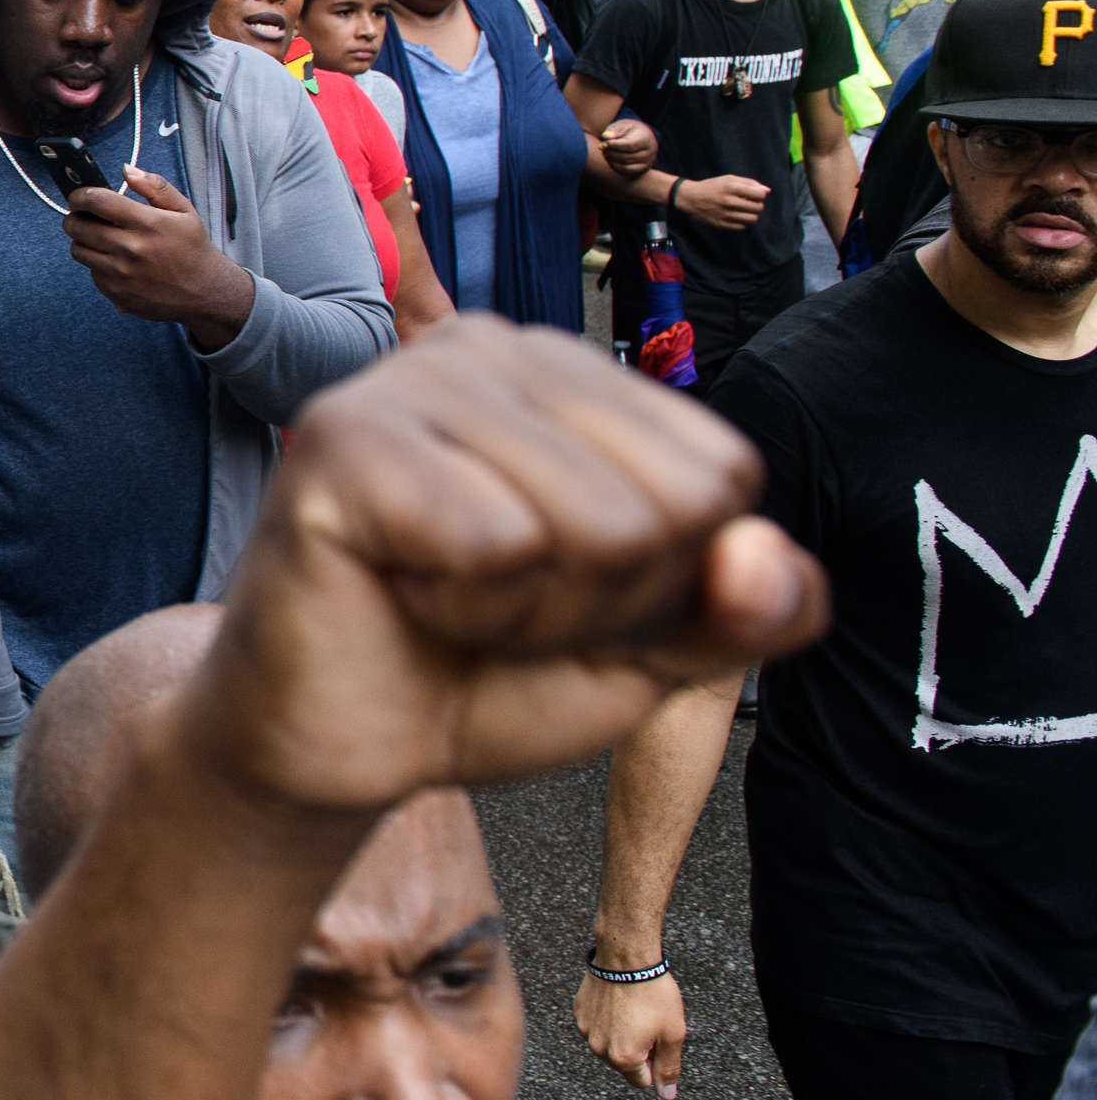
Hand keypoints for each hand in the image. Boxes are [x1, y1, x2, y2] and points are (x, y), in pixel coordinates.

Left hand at [63, 168, 254, 341]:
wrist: (205, 293)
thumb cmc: (193, 248)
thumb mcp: (183, 210)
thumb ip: (154, 186)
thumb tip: (126, 169)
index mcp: (146, 224)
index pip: (97, 201)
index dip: (80, 195)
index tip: (78, 196)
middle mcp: (130, 249)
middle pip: (78, 227)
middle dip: (74, 217)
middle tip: (81, 216)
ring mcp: (121, 275)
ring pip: (78, 251)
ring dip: (83, 241)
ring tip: (99, 238)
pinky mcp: (117, 294)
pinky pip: (92, 273)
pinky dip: (97, 265)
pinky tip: (116, 262)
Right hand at [191, 318, 822, 822]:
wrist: (333, 751)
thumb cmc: (478, 676)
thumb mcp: (650, 655)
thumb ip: (744, 612)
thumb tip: (766, 555)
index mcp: (567, 373)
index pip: (721, 476)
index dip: (663, 581)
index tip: (558, 594)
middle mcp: (489, 348)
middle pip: (667, 506)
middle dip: (598, 603)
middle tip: (495, 609)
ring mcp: (407, 380)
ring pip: (594, 527)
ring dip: (528, 614)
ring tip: (445, 602)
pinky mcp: (341, 440)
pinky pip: (498, 543)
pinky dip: (464, 608)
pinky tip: (398, 594)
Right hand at [573, 967, 688, 1099]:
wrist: (626, 958)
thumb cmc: (653, 995)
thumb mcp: (673, 1034)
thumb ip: (669, 1068)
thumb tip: (666, 1094)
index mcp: (623, 1058)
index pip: (643, 1080)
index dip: (656, 1062)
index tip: (660, 1039)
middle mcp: (599, 1049)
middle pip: (624, 1064)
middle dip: (638, 1050)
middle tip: (649, 1022)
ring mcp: (586, 1030)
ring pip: (609, 1045)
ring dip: (622, 1035)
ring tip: (633, 1009)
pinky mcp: (580, 1012)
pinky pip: (597, 1026)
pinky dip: (608, 1019)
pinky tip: (619, 1001)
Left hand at [600, 117, 658, 178]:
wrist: (641, 136)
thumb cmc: (628, 129)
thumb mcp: (621, 125)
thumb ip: (613, 130)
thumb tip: (606, 137)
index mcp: (646, 138)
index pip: (629, 145)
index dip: (614, 146)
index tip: (603, 144)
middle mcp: (650, 151)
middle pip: (626, 157)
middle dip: (610, 153)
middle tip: (601, 147)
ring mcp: (647, 162)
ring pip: (625, 165)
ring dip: (611, 160)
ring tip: (605, 152)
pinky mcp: (642, 169)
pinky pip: (626, 171)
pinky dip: (615, 166)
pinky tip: (609, 158)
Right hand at [670, 173, 769, 232]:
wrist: (690, 198)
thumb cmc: (713, 187)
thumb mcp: (729, 179)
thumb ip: (749, 183)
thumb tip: (767, 191)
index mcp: (731, 187)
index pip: (760, 195)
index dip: (760, 195)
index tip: (753, 194)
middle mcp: (728, 201)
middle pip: (758, 208)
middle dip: (756, 205)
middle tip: (748, 203)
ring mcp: (724, 214)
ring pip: (752, 219)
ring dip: (751, 214)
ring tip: (743, 210)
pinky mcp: (721, 224)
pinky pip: (742, 226)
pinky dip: (741, 222)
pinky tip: (734, 216)